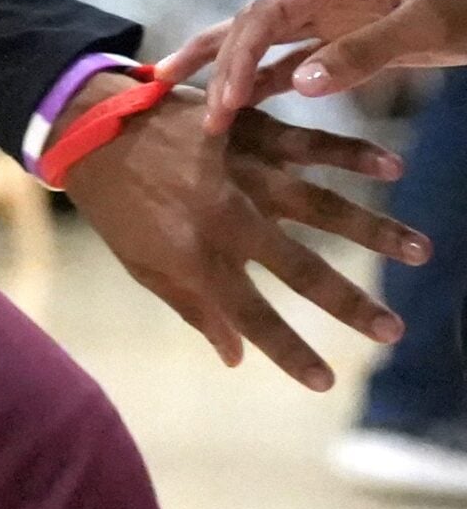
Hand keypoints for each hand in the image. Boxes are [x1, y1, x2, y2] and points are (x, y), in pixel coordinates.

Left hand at [59, 74, 424, 389]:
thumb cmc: (117, 206)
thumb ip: (193, 309)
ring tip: (420, 252)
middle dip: (351, 303)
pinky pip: (311, 143)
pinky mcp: (250, 131)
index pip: (252, 319)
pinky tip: (393, 167)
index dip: (290, 353)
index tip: (326, 381)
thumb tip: (235, 358)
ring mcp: (243, 173)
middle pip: (302, 269)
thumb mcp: (141, 264)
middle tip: (395, 331)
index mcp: (195, 258)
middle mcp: (227, 219)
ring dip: (375, 230)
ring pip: (322, 205)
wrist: (89, 127)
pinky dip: (353, 153)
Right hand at [160, 0, 466, 131]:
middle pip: (252, 22)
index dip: (237, 57)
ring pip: (266, 39)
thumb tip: (298, 84)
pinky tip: (241, 104)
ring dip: (225, 66)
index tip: (224, 101)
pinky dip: (265, 79)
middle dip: (211, 58)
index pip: (267, 13)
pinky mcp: (352, 36)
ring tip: (177, 89)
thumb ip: (364, 53)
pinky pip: (296, 57)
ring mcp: (338, 13)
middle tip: (166, 92)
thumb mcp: (429, 24)